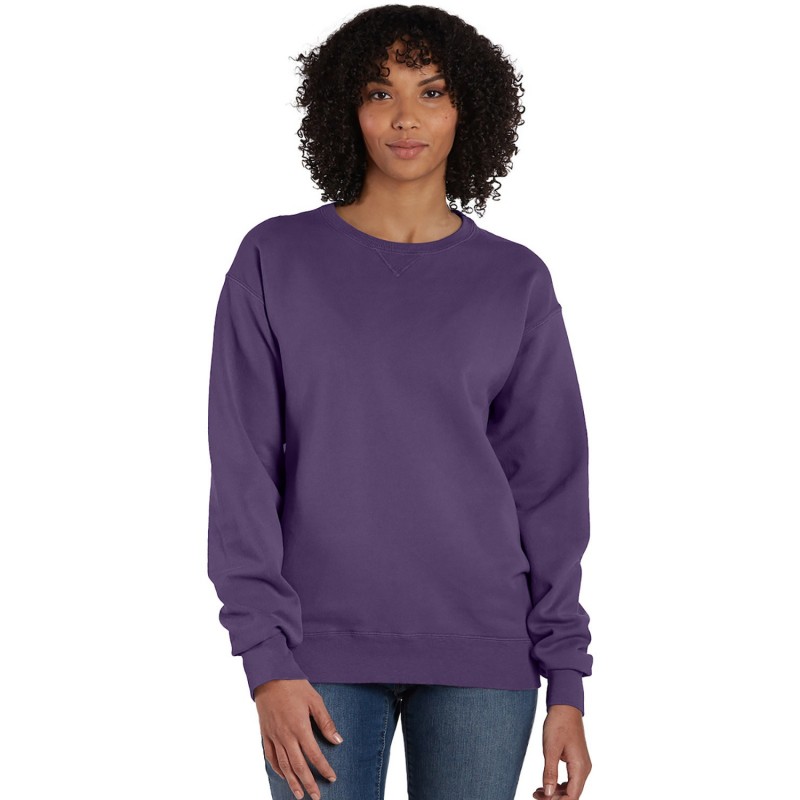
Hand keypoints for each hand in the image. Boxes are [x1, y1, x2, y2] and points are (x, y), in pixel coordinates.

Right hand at [256, 679, 343, 799]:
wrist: (269, 677)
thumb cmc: (294, 686)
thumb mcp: (315, 700)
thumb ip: (326, 722)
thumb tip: (337, 741)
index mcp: (299, 727)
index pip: (314, 754)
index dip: (323, 768)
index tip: (332, 778)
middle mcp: (285, 736)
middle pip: (298, 766)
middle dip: (308, 783)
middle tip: (316, 796)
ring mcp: (273, 736)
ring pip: (284, 765)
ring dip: (292, 781)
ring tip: (299, 794)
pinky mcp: (265, 734)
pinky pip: (270, 756)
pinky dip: (277, 769)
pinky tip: (283, 776)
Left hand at [532, 704, 591, 798]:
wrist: (565, 706)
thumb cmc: (558, 724)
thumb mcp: (550, 749)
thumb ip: (550, 773)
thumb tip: (548, 794)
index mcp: (580, 767)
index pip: (572, 796)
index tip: (541, 799)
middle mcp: (584, 769)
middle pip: (572, 794)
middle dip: (554, 798)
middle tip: (535, 795)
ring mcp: (581, 764)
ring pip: (570, 788)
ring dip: (555, 792)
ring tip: (537, 792)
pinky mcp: (576, 760)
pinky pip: (570, 779)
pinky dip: (558, 784)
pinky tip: (545, 783)